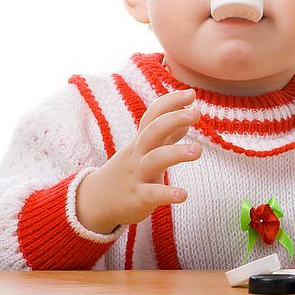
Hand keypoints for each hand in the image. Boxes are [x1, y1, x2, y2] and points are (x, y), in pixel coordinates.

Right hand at [76, 88, 201, 233]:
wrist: (96, 200)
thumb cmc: (128, 170)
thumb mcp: (143, 149)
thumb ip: (166, 134)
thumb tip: (186, 119)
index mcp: (141, 140)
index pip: (153, 115)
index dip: (170, 102)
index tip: (191, 93)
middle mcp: (138, 153)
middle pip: (153, 131)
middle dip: (174, 119)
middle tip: (196, 112)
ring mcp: (137, 175)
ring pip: (155, 160)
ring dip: (176, 153)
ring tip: (198, 150)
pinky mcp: (138, 198)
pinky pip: (152, 194)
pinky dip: (168, 194)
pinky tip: (183, 195)